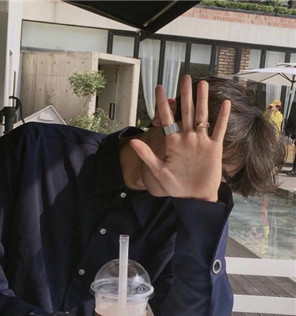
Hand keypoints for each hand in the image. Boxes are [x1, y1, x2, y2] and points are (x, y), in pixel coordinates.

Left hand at [130, 75, 230, 201]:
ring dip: (202, 101)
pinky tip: (225, 104)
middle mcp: (187, 139)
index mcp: (173, 142)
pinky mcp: (213, 148)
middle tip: (184, 78)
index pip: (166, 119)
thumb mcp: (158, 171)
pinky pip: (219, 130)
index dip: (162, 104)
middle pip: (185, 112)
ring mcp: (201, 142)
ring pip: (202, 116)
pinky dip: (222, 118)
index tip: (159, 88)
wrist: (192, 197)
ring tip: (203, 84)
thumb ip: (147, 155)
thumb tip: (132, 142)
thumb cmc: (175, 186)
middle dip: (185, 95)